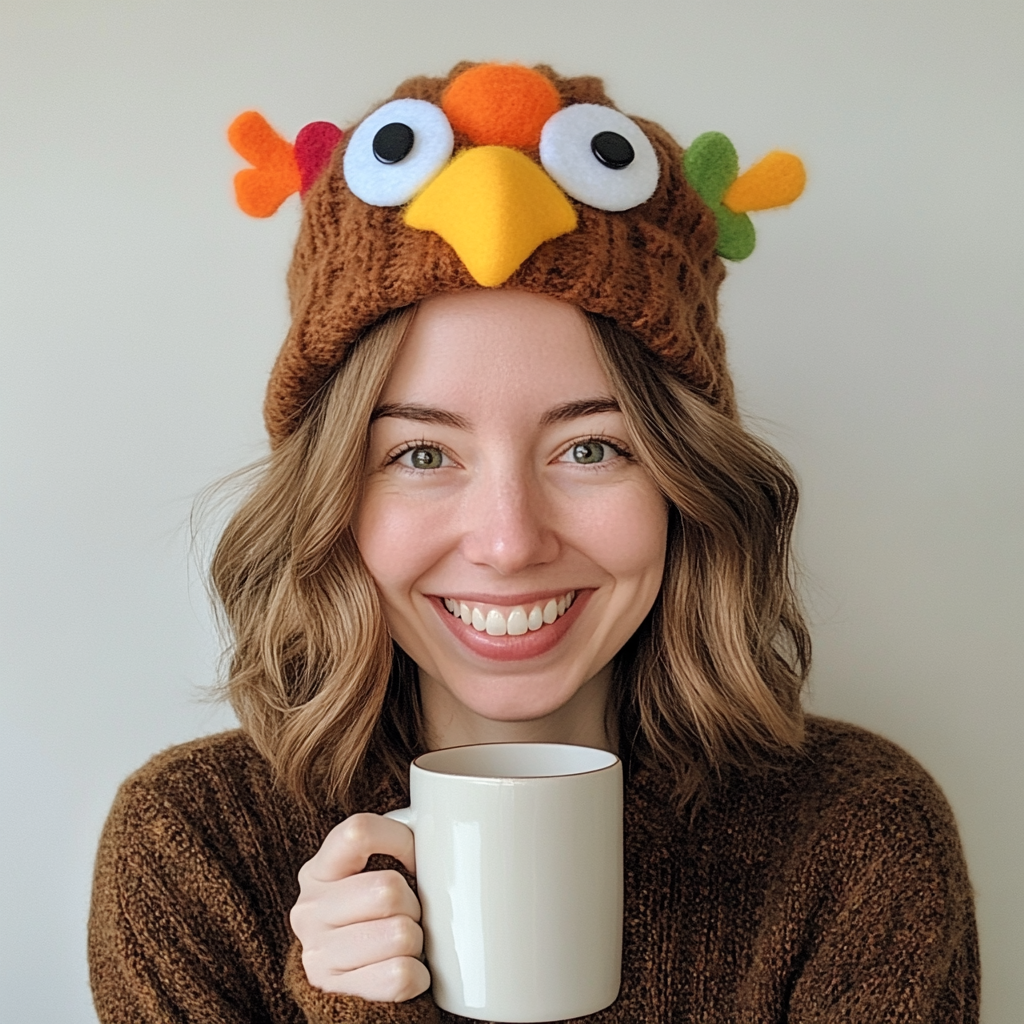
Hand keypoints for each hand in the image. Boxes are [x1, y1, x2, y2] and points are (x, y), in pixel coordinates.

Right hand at [290, 813, 428, 1001]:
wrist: (348, 987)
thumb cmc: (373, 918)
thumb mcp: (368, 876)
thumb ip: (394, 848)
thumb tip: (440, 836)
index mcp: (319, 870)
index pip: (360, 831)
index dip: (400, 840)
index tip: (414, 860)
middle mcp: (310, 909)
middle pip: (389, 888)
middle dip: (414, 904)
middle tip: (408, 915)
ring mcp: (318, 954)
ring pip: (400, 934)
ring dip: (416, 941)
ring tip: (402, 944)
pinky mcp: (336, 992)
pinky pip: (401, 976)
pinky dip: (417, 976)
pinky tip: (404, 969)